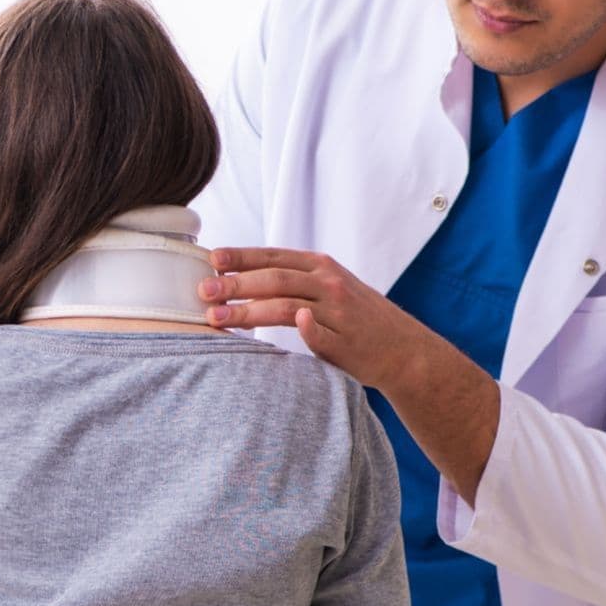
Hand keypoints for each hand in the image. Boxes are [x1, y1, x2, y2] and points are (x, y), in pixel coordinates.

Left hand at [200, 246, 501, 503]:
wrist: (401, 349)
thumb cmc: (354, 319)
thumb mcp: (325, 289)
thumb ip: (289, 281)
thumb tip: (237, 281)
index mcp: (320, 266)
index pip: (274, 257)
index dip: (242, 256)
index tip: (211, 259)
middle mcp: (328, 283)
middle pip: (275, 279)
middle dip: (235, 284)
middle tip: (203, 291)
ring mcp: (337, 312)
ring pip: (286, 305)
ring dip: (248, 310)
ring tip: (216, 318)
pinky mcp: (345, 341)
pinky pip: (319, 333)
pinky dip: (306, 327)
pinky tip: (288, 325)